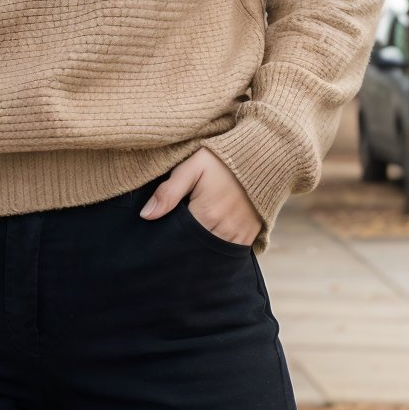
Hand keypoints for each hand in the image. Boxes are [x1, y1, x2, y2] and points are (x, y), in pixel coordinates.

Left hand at [139, 147, 262, 245]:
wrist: (262, 153)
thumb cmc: (222, 157)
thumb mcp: (193, 166)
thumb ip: (168, 191)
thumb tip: (146, 216)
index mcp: (206, 214)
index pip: (180, 239)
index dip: (169, 239)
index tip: (160, 239)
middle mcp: (224, 229)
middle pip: (196, 251)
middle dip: (184, 249)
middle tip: (172, 245)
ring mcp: (239, 235)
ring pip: (213, 256)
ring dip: (201, 253)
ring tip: (189, 246)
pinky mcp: (251, 235)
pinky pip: (231, 254)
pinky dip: (218, 252)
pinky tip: (208, 245)